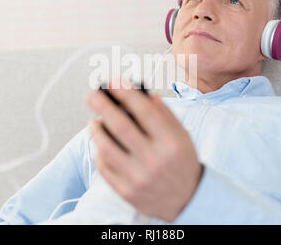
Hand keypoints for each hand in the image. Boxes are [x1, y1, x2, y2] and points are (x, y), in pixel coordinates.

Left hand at [86, 78, 203, 221]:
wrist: (188, 200)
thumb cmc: (182, 163)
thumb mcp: (182, 137)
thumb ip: (165, 115)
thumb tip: (144, 94)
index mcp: (171, 143)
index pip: (144, 112)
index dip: (127, 93)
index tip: (113, 81)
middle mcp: (154, 160)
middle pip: (121, 127)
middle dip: (103, 107)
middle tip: (92, 95)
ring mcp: (138, 178)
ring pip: (107, 148)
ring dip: (96, 130)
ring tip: (94, 121)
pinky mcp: (126, 191)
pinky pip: (104, 167)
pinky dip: (99, 152)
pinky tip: (101, 143)